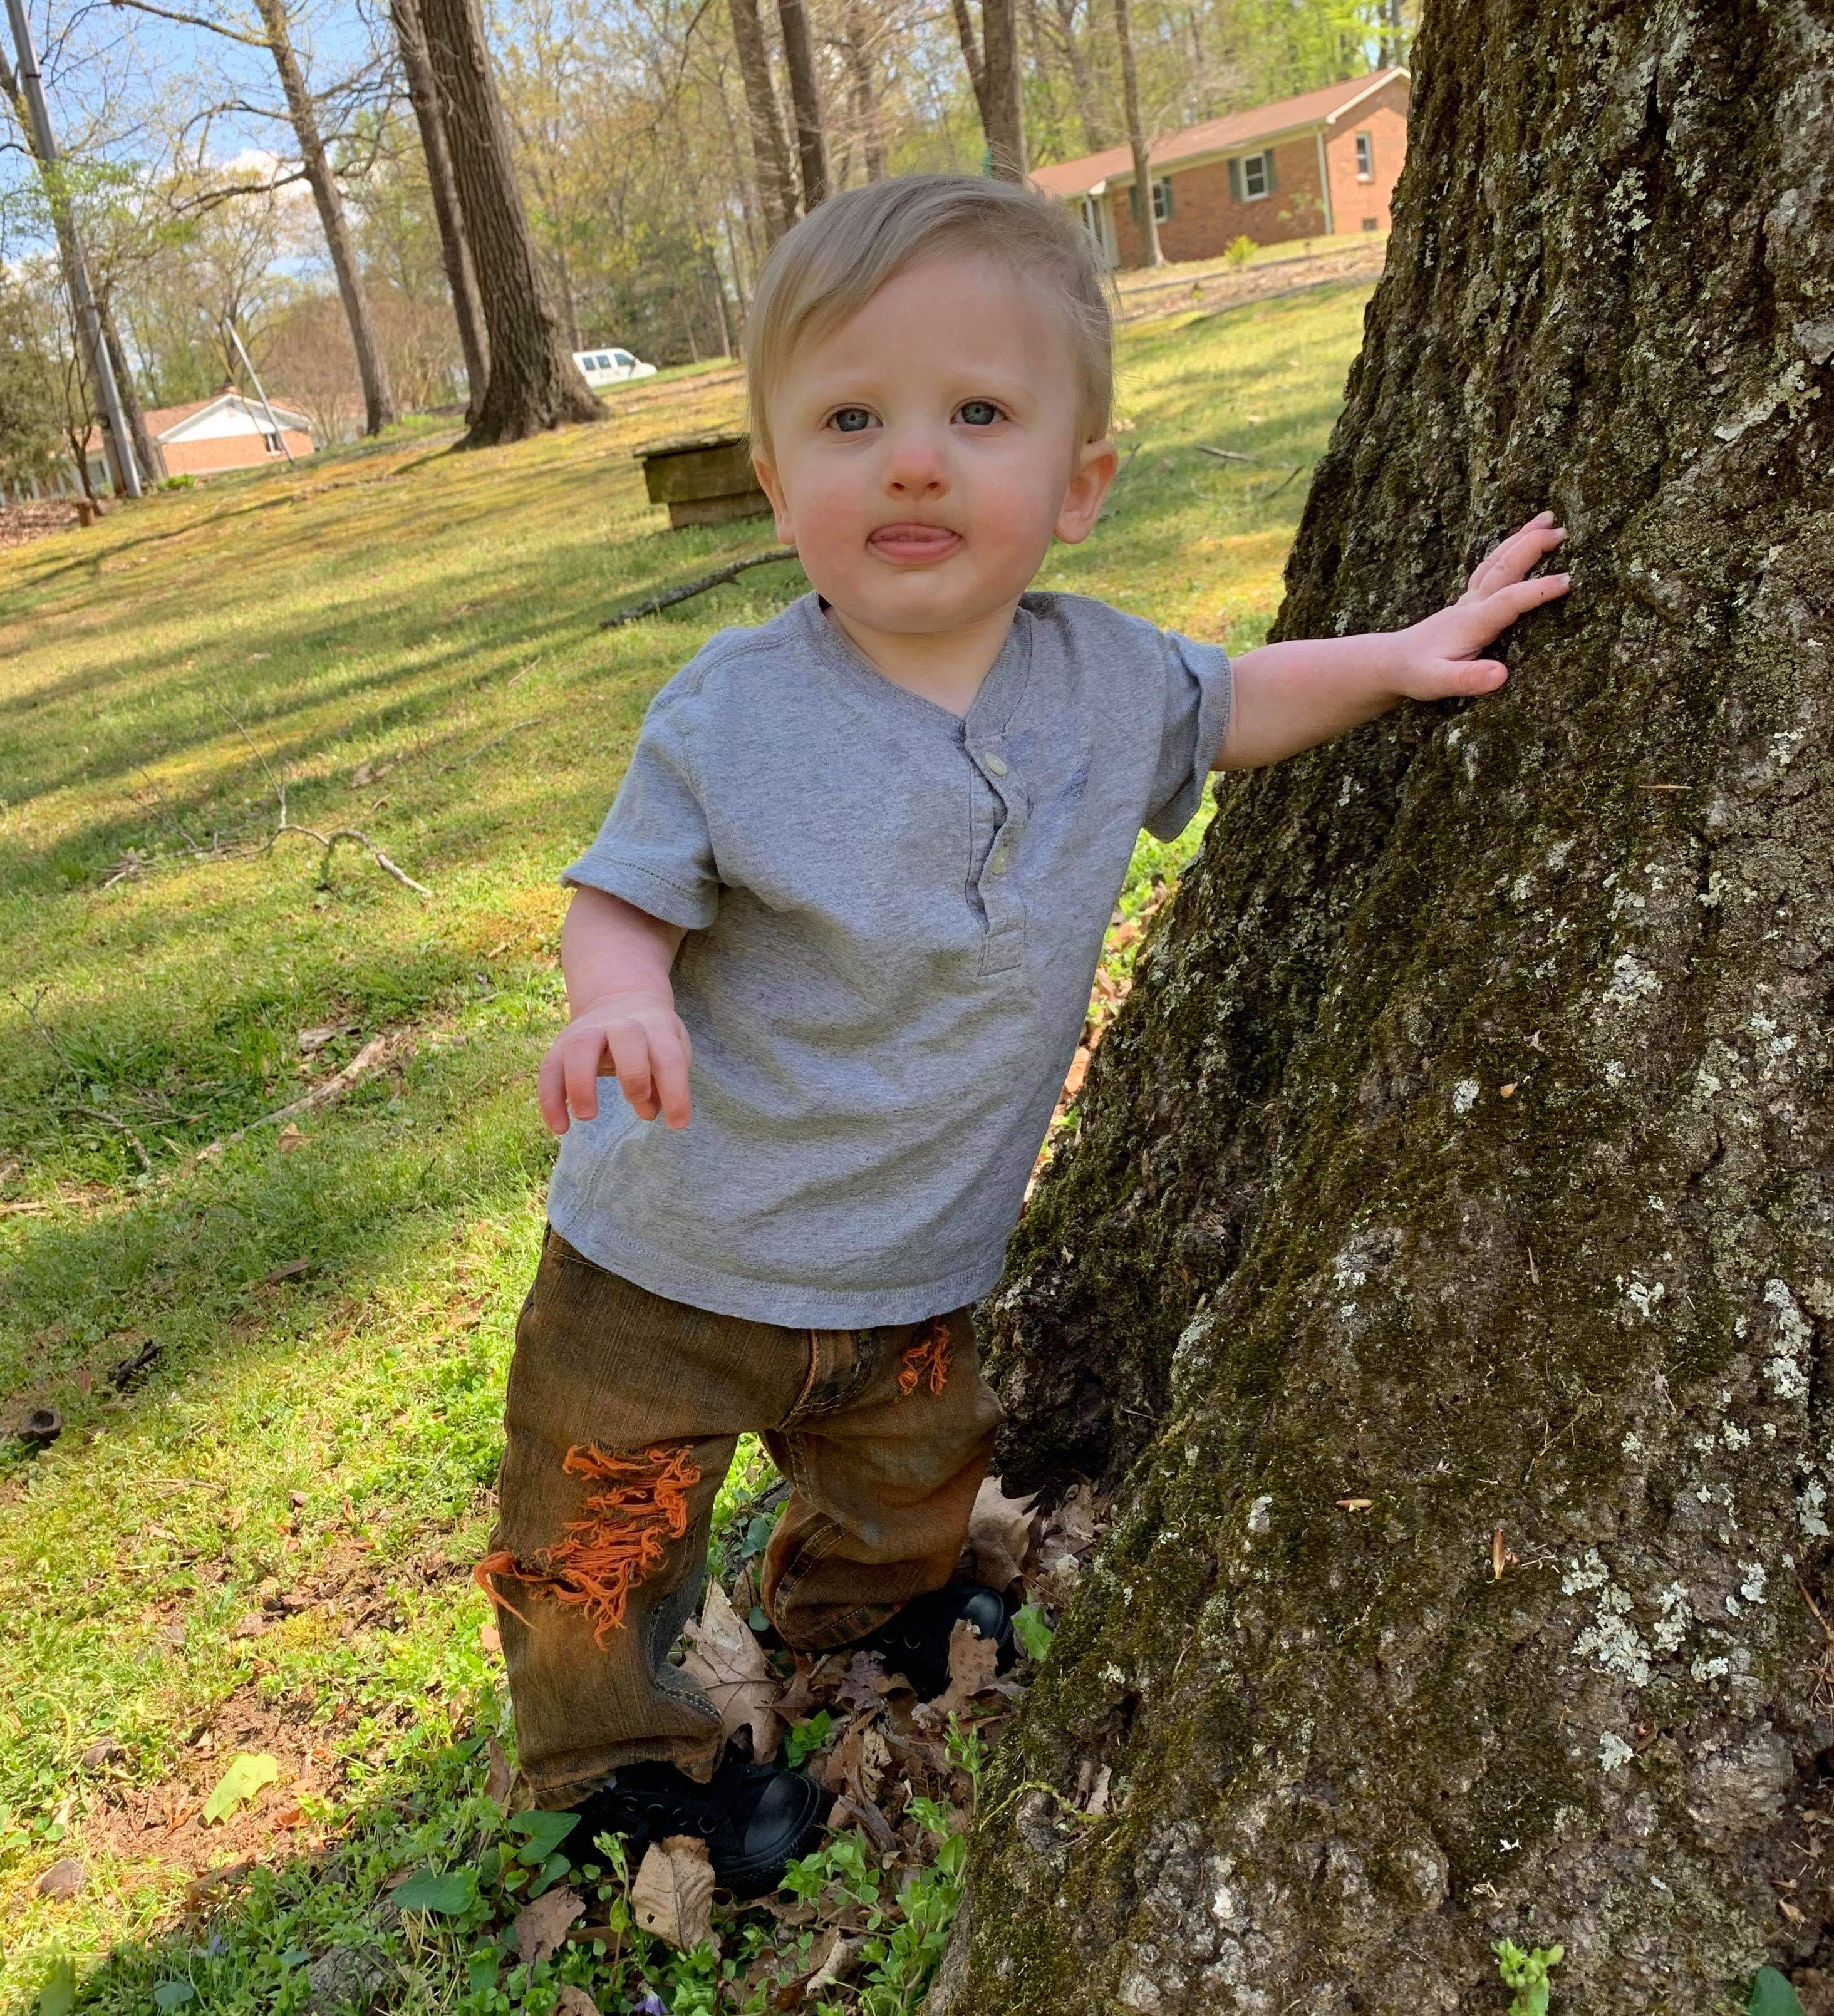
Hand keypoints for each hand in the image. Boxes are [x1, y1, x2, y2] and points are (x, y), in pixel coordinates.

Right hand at [536, 989, 692, 1134]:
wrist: (621, 999)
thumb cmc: (653, 1039)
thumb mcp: (670, 1052)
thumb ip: (664, 1084)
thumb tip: (649, 1112)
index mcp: (657, 1027)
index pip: (669, 1057)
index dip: (675, 1092)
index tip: (677, 1124)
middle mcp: (622, 1024)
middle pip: (627, 1037)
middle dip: (633, 1071)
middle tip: (634, 1100)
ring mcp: (588, 1031)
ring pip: (580, 1048)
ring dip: (581, 1083)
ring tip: (587, 1116)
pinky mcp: (562, 1045)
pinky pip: (549, 1069)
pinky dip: (550, 1100)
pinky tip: (560, 1128)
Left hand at [1386, 512, 1569, 700]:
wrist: (1389, 663)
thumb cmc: (1415, 674)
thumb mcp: (1437, 683)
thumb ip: (1468, 679)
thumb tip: (1501, 675)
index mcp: (1471, 623)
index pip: (1508, 601)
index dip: (1537, 590)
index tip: (1568, 580)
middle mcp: (1471, 605)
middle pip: (1504, 568)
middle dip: (1532, 546)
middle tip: (1563, 531)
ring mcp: (1469, 600)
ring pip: (1497, 561)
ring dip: (1522, 538)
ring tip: (1547, 519)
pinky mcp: (1468, 603)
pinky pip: (1491, 568)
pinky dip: (1509, 551)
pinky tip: (1519, 543)